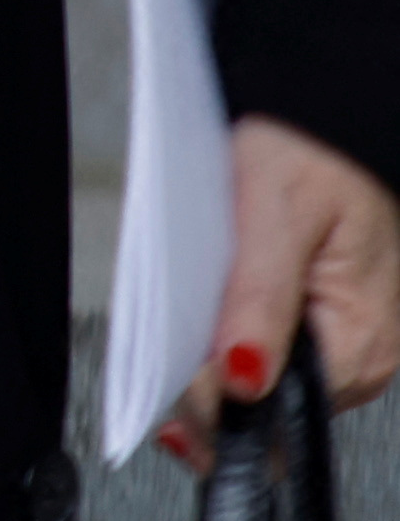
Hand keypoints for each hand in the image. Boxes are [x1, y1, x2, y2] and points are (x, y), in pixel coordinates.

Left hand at [167, 113, 399, 473]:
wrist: (330, 112)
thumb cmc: (315, 150)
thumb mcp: (277, 213)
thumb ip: (260, 300)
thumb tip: (242, 378)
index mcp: (361, 343)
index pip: (275, 409)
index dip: (212, 402)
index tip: (164, 383)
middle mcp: (361, 356)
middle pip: (265, 403)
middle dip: (205, 387)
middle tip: (159, 353)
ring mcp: (341, 340)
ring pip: (259, 378)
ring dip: (211, 363)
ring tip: (181, 324)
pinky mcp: (321, 319)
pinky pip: (264, 346)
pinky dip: (225, 336)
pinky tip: (205, 311)